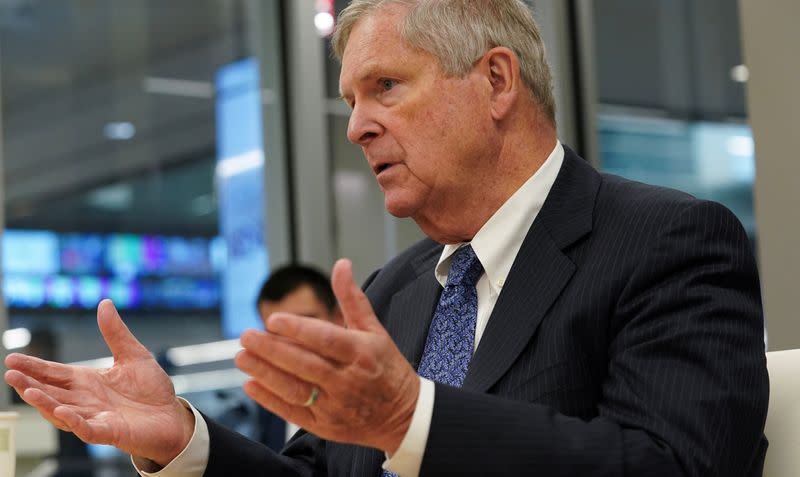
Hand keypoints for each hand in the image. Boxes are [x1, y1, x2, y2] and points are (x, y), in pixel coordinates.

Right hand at [4, 299, 194, 465]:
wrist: (172, 416)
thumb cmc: (151, 389)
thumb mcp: (133, 355)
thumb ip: (116, 333)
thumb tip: (105, 303)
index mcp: (88, 381)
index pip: (55, 374)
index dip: (34, 367)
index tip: (12, 359)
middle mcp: (86, 400)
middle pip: (52, 392)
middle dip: (30, 384)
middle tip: (10, 374)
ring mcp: (95, 417)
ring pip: (63, 412)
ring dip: (46, 403)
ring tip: (29, 391)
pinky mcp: (110, 432)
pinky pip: (87, 429)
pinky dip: (74, 422)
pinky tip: (63, 412)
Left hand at [236, 259, 419, 452]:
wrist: (404, 415)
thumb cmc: (386, 367)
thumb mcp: (375, 330)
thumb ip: (352, 298)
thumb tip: (341, 264)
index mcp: (362, 353)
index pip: (326, 339)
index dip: (298, 329)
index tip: (272, 319)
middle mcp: (348, 380)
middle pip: (305, 364)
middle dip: (272, 350)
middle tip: (246, 336)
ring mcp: (336, 406)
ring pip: (295, 389)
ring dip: (265, 374)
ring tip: (242, 358)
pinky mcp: (325, 425)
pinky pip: (293, 412)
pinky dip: (270, 399)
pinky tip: (251, 384)